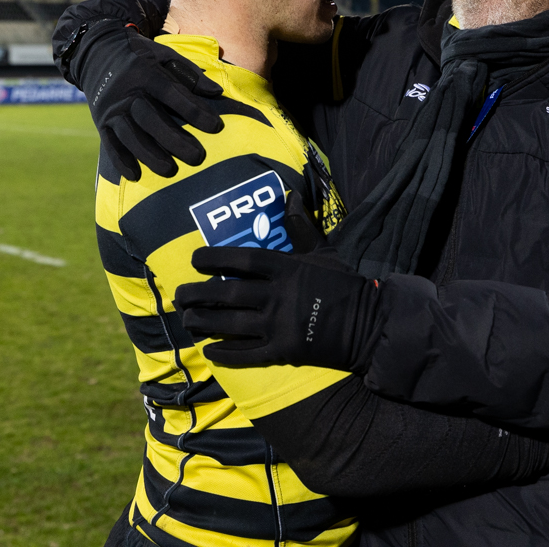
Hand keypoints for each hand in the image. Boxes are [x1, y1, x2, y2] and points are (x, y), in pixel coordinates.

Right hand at [78, 27, 222, 180]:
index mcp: (145, 73)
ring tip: (170, 171)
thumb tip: (217, 92)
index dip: (194, 110)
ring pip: (130, 135)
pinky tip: (135, 176)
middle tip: (197, 157)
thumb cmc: (140, 57)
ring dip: (150, 155)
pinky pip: (110, 144)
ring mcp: (111, 109)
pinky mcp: (101, 122)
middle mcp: (126, 92)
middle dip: (174, 139)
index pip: (172, 93)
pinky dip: (121, 160)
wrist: (97, 53)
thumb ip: (190, 74)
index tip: (216, 127)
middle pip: (150, 118)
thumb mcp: (164, 56)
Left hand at [178, 246, 382, 372]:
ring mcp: (279, 325)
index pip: (241, 259)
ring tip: (187, 321)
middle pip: (225, 294)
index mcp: (286, 268)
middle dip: (197, 295)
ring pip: (229, 324)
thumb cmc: (343, 284)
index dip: (213, 259)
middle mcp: (277, 295)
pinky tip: (210, 351)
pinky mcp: (283, 351)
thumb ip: (301, 226)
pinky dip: (225, 353)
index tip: (195, 260)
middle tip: (179, 295)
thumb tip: (291, 195)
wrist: (368, 323)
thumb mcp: (323, 251)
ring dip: (203, 323)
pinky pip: (246, 353)